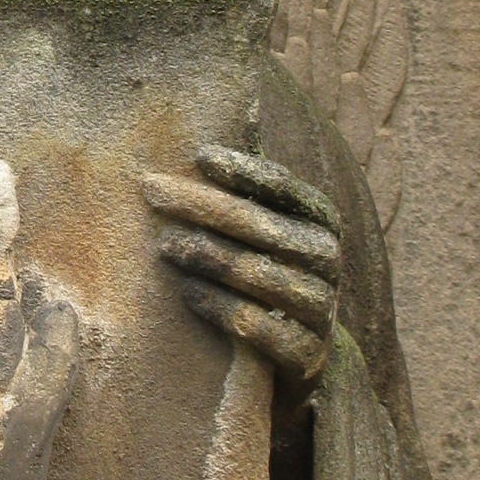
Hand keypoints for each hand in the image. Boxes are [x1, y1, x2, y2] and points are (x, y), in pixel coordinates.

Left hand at [143, 145, 341, 401]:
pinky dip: (219, 307)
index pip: (285, 188)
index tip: (199, 155)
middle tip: (152, 190)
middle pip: (263, 227)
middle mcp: (327, 260)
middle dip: (204, 206)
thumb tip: (216, 122)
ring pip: (262, 276)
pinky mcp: (304, 354)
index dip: (245, 171)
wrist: (298, 358)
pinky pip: (259, 327)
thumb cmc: (268, 275)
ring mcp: (320, 309)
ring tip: (163, 244)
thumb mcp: (268, 231)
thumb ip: (246, 189)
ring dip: (209, 257)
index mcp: (321, 221)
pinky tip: (186, 292)